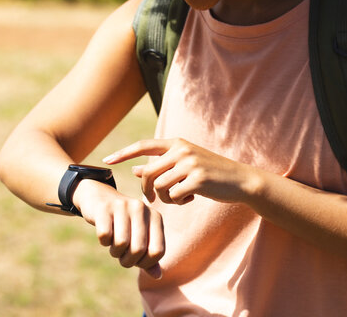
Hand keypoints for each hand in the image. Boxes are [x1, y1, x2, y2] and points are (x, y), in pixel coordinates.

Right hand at [72, 179, 164, 278]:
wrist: (101, 198)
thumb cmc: (124, 224)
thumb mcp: (140, 236)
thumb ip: (150, 256)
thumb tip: (158, 276)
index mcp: (156, 217)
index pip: (157, 252)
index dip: (145, 263)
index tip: (137, 261)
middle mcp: (142, 209)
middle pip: (138, 250)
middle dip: (127, 260)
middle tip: (121, 255)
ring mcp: (123, 206)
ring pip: (121, 244)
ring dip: (115, 252)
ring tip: (114, 245)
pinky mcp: (104, 208)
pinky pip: (105, 236)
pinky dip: (103, 242)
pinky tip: (105, 235)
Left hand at [103, 138, 259, 204]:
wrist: (240, 180)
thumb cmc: (211, 174)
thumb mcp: (184, 166)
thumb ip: (160, 166)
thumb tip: (134, 169)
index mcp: (177, 143)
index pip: (144, 145)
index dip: (124, 153)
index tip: (106, 160)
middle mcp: (182, 150)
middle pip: (148, 173)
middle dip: (147, 190)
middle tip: (155, 200)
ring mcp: (190, 164)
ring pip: (159, 187)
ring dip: (166, 198)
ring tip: (181, 197)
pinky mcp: (197, 179)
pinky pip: (174, 196)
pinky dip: (179, 202)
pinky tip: (191, 199)